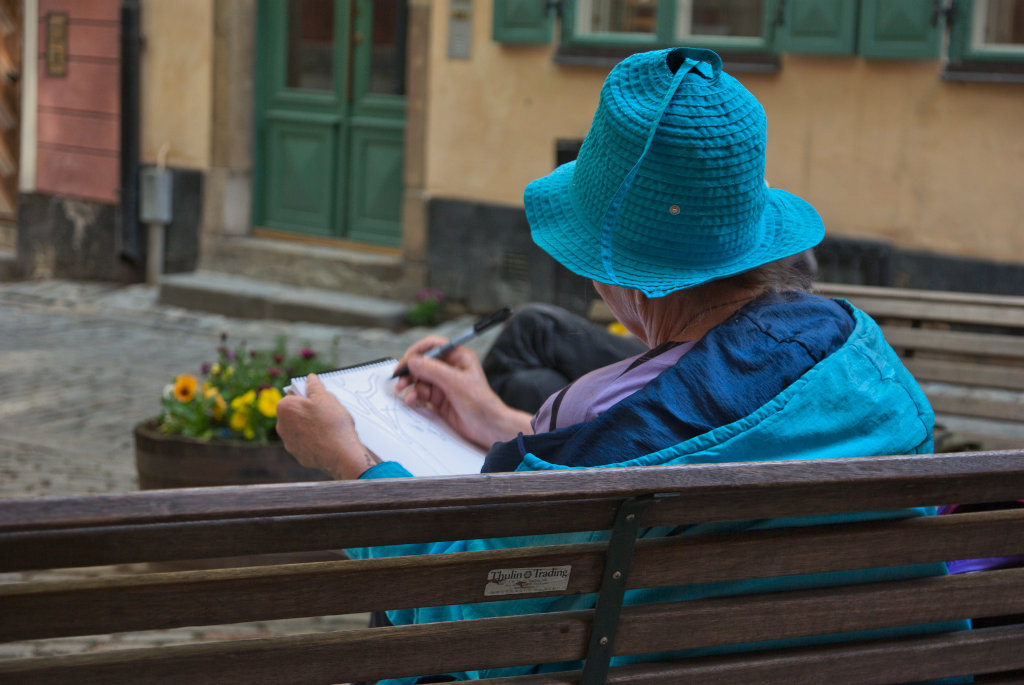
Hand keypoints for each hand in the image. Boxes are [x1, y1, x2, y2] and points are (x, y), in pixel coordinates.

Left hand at [276, 374, 380, 479]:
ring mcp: (289, 443)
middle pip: (296, 413)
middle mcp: (281, 426)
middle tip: (326, 414)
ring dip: (311, 427)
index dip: (308, 397)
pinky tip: (328, 441)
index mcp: (285, 408)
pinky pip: (307, 444)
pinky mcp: (299, 456)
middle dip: (308, 412)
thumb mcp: (326, 397)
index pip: (293, 396)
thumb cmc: (332, 423)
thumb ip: (314, 386)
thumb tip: (310, 379)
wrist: (342, 454)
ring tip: (329, 428)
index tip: (320, 401)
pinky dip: (315, 441)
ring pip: (301, 429)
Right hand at [395, 336, 532, 448]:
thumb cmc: (481, 404)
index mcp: (458, 357)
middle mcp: (450, 368)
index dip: (417, 352)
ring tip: (403, 391)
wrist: (488, 428)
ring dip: (410, 384)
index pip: (432, 346)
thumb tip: (413, 361)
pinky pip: (421, 393)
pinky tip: (412, 401)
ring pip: (419, 379)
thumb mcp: (456, 383)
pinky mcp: (439, 399)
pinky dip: (414, 396)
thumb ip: (433, 370)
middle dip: (410, 370)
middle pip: (422, 363)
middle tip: (399, 378)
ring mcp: (444, 384)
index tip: (406, 362)